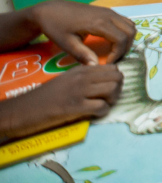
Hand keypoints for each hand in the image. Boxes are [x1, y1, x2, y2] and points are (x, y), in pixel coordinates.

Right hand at [0, 65, 123, 140]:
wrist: (23, 110)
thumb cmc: (45, 97)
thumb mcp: (67, 80)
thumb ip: (86, 78)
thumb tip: (107, 82)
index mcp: (81, 69)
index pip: (113, 68)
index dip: (115, 79)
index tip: (108, 89)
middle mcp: (82, 77)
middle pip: (118, 77)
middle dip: (118, 90)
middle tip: (108, 99)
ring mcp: (79, 91)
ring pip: (113, 90)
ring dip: (112, 101)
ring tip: (101, 106)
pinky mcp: (75, 107)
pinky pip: (102, 107)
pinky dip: (102, 112)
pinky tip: (93, 115)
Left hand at [28, 1, 136, 65]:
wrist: (50, 10)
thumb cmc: (57, 27)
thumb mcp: (67, 43)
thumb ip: (83, 55)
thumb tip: (95, 66)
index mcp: (99, 23)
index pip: (121, 39)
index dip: (118, 54)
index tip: (107, 63)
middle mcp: (108, 15)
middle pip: (130, 32)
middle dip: (125, 48)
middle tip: (112, 59)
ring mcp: (109, 12)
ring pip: (130, 25)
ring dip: (127, 40)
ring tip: (114, 51)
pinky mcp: (107, 12)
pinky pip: (124, 21)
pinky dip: (124, 33)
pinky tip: (111, 42)